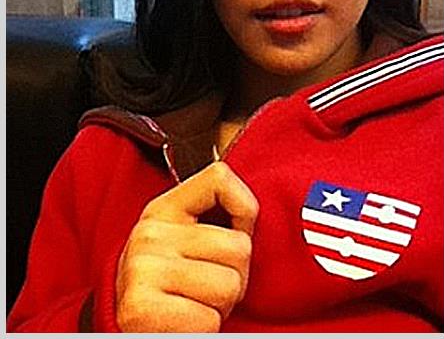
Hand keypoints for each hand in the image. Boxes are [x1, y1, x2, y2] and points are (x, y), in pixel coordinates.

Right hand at [116, 161, 258, 331]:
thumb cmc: (171, 286)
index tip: (234, 233)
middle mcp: (150, 233)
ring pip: (229, 285)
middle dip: (234, 275)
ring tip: (195, 303)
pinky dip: (205, 326)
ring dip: (221, 304)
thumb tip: (250, 207)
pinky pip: (209, 319)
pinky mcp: (140, 308)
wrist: (135, 330)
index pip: (220, 178)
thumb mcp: (186, 240)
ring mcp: (143, 267)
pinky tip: (184, 321)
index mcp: (163, 209)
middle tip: (206, 286)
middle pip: (239, 246)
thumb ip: (215, 217)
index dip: (243, 210)